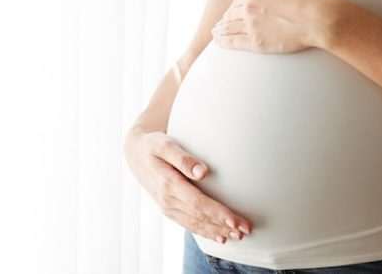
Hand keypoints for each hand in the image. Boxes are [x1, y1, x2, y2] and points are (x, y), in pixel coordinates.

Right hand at [123, 127, 251, 243]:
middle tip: (245, 230)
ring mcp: (168, 206)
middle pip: (200, 217)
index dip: (217, 213)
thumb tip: (203, 172)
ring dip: (216, 231)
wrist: (135, 153)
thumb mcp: (164, 145)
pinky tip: (218, 236)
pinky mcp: (169, 209)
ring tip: (237, 236)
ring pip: (195, 224)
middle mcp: (168, 199)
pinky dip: (204, 231)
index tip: (235, 220)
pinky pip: (188, 224)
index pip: (197, 203)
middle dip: (223, 225)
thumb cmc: (153, 145)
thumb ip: (183, 158)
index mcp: (168, 184)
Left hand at [211, 0, 329, 53]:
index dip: (233, 6)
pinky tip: (217, 42)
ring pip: (228, 28)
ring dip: (219, 30)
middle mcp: (248, 9)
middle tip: (220, 23)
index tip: (231, 10)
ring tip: (215, 32)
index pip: (237, 0)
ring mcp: (250, 26)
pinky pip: (233, 42)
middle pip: (231, 14)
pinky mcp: (256, 42)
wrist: (315, 17)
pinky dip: (223, 41)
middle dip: (224, 19)